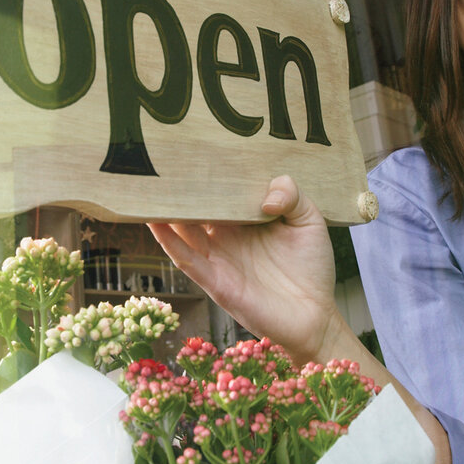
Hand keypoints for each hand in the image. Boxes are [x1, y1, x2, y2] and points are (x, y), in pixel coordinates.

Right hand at [148, 175, 343, 363]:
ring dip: (164, 210)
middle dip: (177, 187)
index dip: (206, 173)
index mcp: (244, 220)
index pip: (219, 192)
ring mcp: (217, 259)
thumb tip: (266, 197)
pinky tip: (154, 221)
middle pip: (194, 208)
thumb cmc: (311, 268)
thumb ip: (292, 195)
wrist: (315, 315)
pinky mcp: (215, 282)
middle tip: (159, 160)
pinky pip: (185, 258)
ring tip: (147, 185)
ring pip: (182, 230)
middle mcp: (225, 237)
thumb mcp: (308, 220)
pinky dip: (168, 240)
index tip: (190, 148)